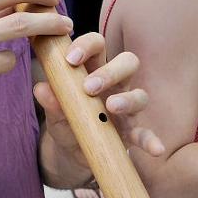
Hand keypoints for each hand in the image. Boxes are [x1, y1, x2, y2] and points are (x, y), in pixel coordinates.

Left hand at [34, 32, 162, 169]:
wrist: (72, 151)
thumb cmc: (66, 119)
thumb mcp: (54, 111)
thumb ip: (50, 100)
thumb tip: (41, 89)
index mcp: (95, 69)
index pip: (98, 45)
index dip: (87, 46)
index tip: (71, 59)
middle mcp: (116, 84)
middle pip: (127, 62)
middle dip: (110, 71)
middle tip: (89, 86)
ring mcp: (127, 107)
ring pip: (140, 95)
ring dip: (127, 99)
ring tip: (111, 107)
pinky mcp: (132, 132)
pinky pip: (146, 134)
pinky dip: (151, 140)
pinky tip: (156, 148)